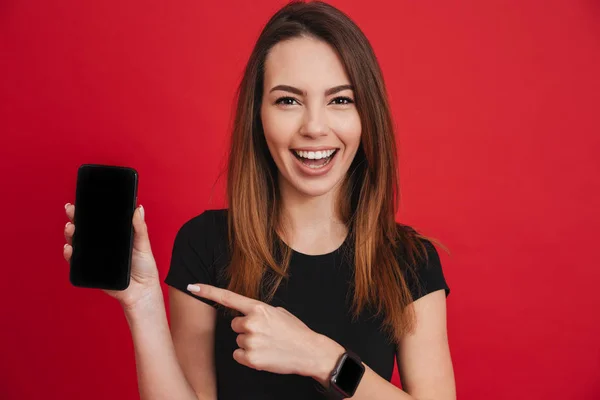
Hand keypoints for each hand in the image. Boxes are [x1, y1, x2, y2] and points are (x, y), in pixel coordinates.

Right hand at [63, 202, 160, 310]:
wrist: (141, 291)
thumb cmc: (144, 267)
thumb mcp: (143, 245)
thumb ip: (139, 228)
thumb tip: (138, 209)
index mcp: (115, 236)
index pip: (99, 221)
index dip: (89, 210)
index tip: (81, 201)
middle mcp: (102, 244)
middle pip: (85, 229)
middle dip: (75, 219)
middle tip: (72, 211)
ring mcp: (95, 256)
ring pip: (78, 243)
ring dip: (71, 234)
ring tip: (71, 228)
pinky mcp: (91, 269)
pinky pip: (77, 261)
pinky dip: (70, 254)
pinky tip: (70, 248)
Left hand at [186, 283, 344, 382]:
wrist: (309, 351)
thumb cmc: (294, 331)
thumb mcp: (277, 312)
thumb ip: (257, 311)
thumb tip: (244, 314)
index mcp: (258, 307)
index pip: (228, 297)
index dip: (207, 291)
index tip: (192, 286)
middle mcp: (251, 322)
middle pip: (234, 325)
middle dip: (245, 329)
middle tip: (264, 333)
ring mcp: (251, 341)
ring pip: (237, 341)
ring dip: (249, 344)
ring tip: (267, 344)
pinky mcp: (251, 359)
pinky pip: (238, 355)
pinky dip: (248, 357)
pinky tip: (263, 354)